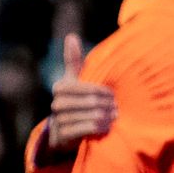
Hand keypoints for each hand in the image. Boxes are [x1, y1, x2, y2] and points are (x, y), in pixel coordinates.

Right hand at [47, 34, 116, 154]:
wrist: (64, 130)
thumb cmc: (75, 100)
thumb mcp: (74, 80)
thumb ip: (73, 60)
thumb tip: (71, 36)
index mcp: (61, 87)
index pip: (85, 87)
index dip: (102, 91)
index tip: (112, 94)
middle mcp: (56, 104)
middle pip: (90, 102)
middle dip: (107, 105)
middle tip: (117, 107)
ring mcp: (58, 120)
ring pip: (90, 115)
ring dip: (106, 116)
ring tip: (114, 117)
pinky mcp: (62, 136)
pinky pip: (86, 129)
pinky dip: (99, 127)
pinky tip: (106, 126)